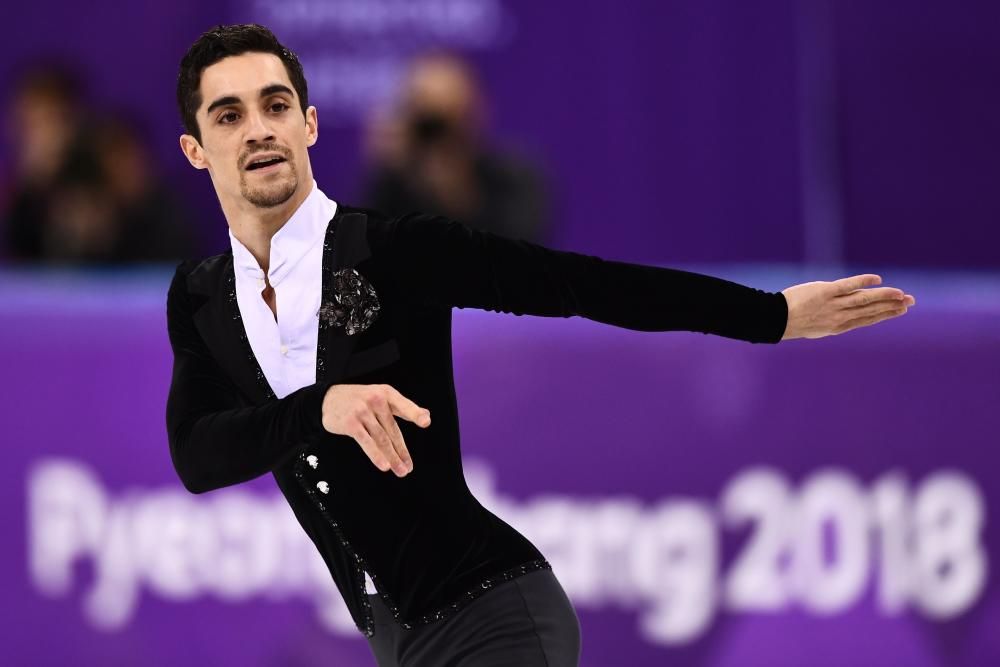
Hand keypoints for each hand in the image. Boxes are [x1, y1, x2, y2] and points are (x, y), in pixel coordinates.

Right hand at [321, 384, 431, 476]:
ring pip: (381, 439)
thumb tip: (426, 415)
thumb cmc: (359, 399)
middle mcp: (375, 400)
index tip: (425, 422)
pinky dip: (375, 455)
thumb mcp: (381, 396)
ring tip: (399, 471)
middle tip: (408, 467)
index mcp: (386, 393)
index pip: (403, 406)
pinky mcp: (351, 423)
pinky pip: (366, 442)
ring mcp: (362, 411)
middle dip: (401, 451)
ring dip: (392, 457)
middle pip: (392, 430)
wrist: (328, 398)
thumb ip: (402, 407)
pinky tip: (384, 466)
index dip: (415, 414)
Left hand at [780, 274, 915, 340]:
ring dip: (884, 296)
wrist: (775, 320)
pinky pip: (847, 286)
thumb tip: (848, 310)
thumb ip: (835, 318)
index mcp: (839, 326)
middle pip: (871, 310)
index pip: (868, 319)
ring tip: (901, 294)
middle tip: (910, 301)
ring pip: (863, 300)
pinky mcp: (825, 292)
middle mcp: (840, 317)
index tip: (902, 309)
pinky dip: (862, 282)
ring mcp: (833, 304)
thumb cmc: (793, 322)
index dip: (886, 314)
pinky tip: (876, 279)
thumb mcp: (818, 326)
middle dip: (892, 306)